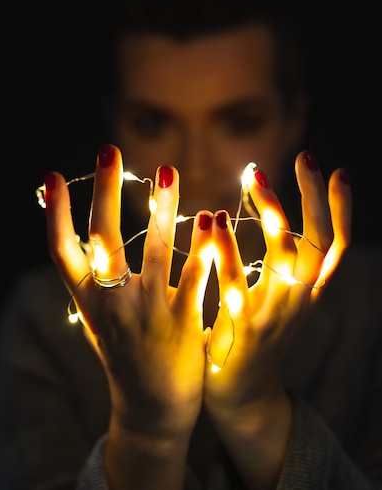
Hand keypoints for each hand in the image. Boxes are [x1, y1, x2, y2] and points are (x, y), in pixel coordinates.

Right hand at [43, 144, 212, 441]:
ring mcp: (147, 315)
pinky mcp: (184, 326)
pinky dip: (204, 247)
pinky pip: (196, 279)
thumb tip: (86, 234)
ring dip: (161, 209)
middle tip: (109, 151)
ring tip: (166, 171)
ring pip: (154, 252)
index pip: (62, 253)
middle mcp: (112, 305)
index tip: (51, 178)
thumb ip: (95, 279)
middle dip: (104, 194)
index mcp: (89, 302)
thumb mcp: (100, 318)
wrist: (152, 413)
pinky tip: (213, 216)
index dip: (55, 215)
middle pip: (104, 242)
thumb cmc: (126, 355)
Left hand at [203, 149, 351, 487]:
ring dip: (272, 215)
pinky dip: (227, 252)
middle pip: (318, 243)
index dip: (341, 209)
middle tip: (304, 158)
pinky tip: (213, 222)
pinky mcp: (245, 332)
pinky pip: (239, 287)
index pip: (335, 245)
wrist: (241, 396)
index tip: (337, 170)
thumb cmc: (254, 335)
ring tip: (254, 179)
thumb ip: (283, 264)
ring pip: (286, 260)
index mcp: (307, 291)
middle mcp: (299, 300)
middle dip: (314, 198)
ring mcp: (275, 317)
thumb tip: (278, 217)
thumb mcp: (279, 298)